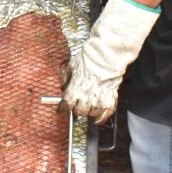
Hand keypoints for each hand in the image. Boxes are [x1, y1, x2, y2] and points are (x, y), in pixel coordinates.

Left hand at [61, 0, 159, 119]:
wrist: (106, 54)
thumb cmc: (88, 58)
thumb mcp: (71, 65)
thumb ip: (65, 78)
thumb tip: (63, 87)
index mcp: (76, 87)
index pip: (66, 104)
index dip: (62, 109)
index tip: (61, 110)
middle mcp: (87, 94)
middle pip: (79, 112)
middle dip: (76, 111)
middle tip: (76, 107)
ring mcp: (100, 96)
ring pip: (92, 113)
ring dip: (89, 113)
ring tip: (88, 108)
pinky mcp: (111, 96)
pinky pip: (107, 112)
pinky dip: (102, 117)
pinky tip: (98, 118)